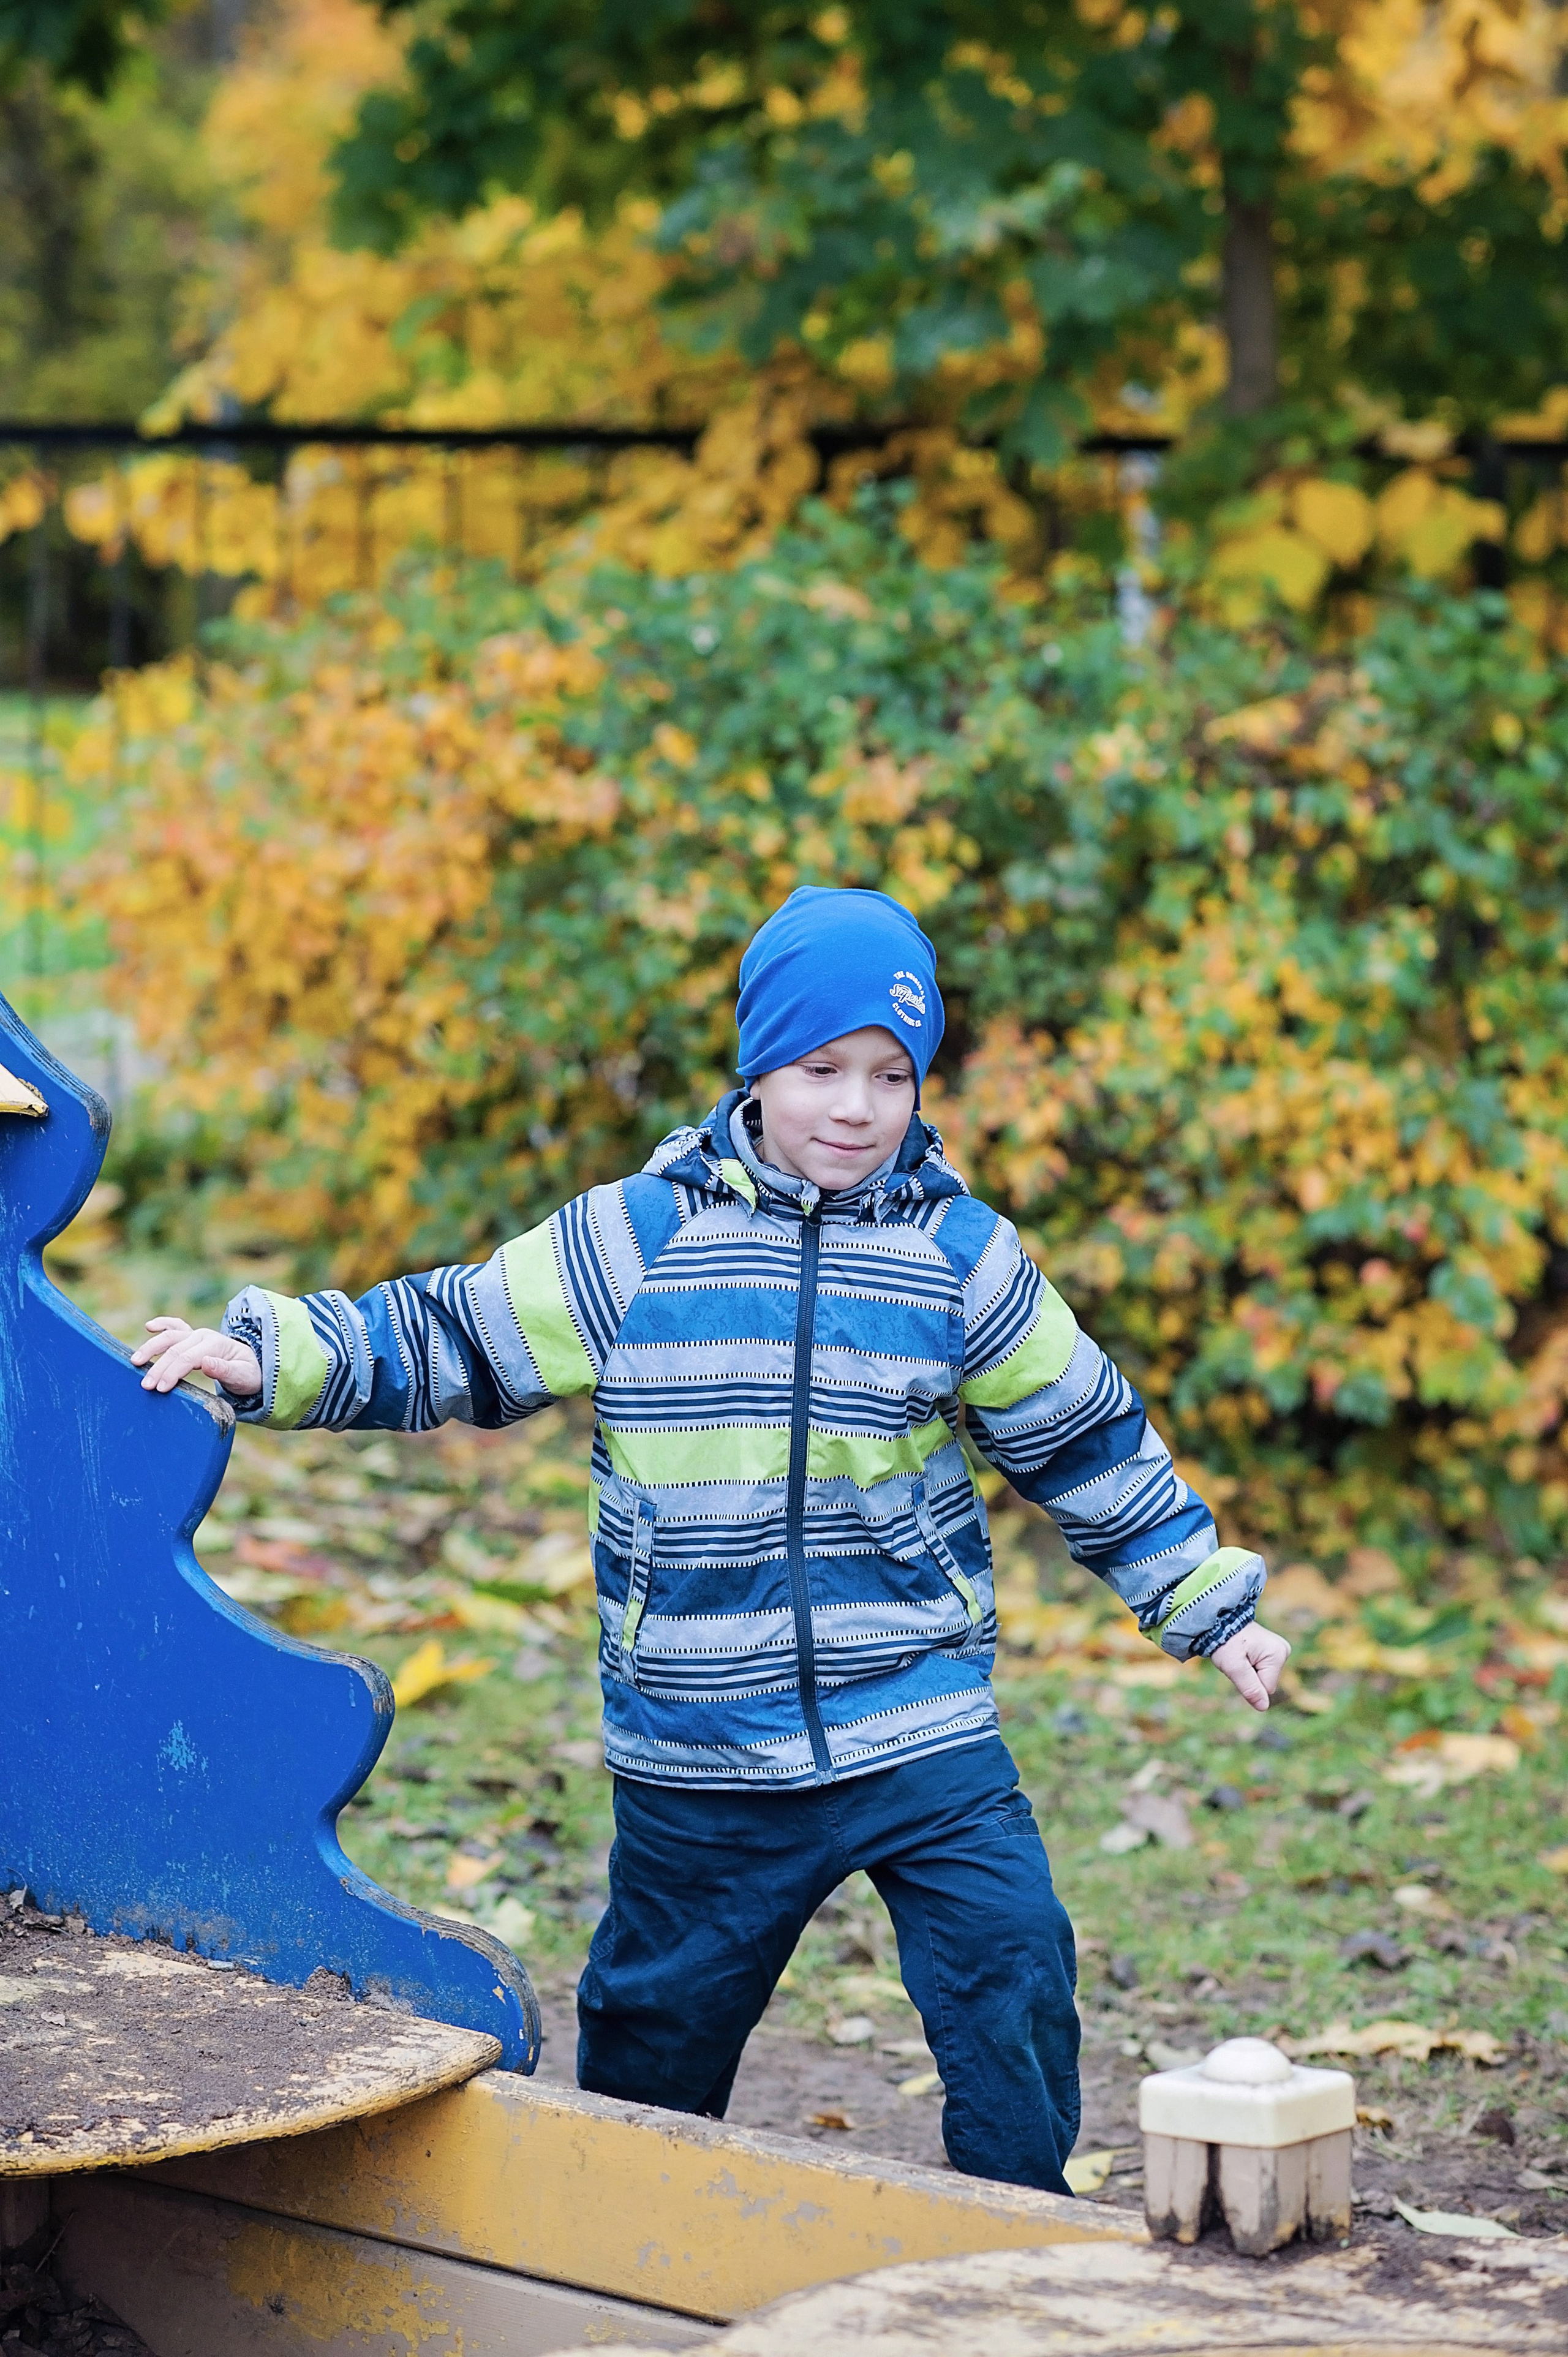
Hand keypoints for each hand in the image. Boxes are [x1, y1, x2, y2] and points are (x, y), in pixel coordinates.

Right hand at [132, 1317, 262, 1397]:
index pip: (188, 1358)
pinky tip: (149, 1326)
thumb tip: (205, 1362)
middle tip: (145, 1385)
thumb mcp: (243, 1376)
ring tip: (135, 1362)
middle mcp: (203, 1336)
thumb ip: (225, 1370)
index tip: (161, 1388)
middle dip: (158, 1368)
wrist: (253, 1367)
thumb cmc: (247, 1374)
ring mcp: (196, 1334)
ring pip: (169, 1337)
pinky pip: (175, 1327)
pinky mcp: (192, 1337)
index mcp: (215, 1344)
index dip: (173, 1372)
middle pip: (175, 1350)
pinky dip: (162, 1324)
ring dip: (151, 1348)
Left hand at [1210, 1621, 1290, 1710]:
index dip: (1249, 1683)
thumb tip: (1263, 1707)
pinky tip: (1243, 1654)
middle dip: (1249, 1677)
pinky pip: (1262, 1669)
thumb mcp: (1234, 1667)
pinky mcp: (1272, 1650)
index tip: (1238, 1666)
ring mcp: (1279, 1650)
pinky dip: (1250, 1666)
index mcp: (1277, 1654)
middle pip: (1267, 1683)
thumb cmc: (1224, 1642)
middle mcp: (1283, 1650)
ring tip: (1239, 1656)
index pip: (1266, 1688)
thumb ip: (1250, 1688)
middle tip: (1237, 1660)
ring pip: (1263, 1677)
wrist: (1219, 1622)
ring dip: (1248, 1672)